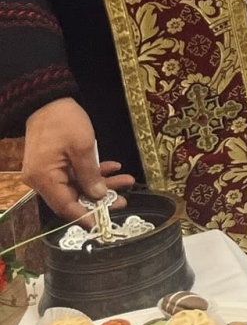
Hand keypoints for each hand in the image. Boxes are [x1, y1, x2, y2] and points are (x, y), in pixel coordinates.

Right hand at [23, 98, 134, 222]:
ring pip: (77, 185)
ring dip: (101, 182)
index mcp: (44, 179)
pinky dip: (92, 171)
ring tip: (126, 180)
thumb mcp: (83, 146)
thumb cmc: (64, 121)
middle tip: (123, 199)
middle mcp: (42, 180)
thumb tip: (98, 195)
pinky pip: (74, 173)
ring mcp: (47, 172)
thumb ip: (90, 174)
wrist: (48, 100)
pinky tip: (113, 166)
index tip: (101, 225)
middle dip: (100, 197)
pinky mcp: (53, 164)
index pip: (65, 206)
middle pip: (73, 197)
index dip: (84, 216)